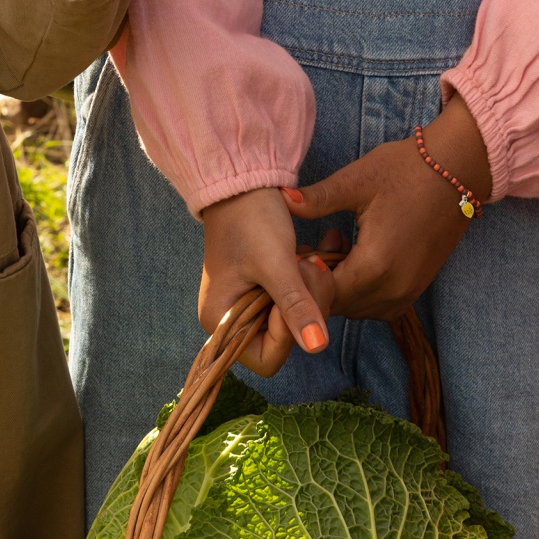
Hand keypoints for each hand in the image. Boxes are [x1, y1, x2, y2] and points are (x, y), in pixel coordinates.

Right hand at [199, 187, 332, 378]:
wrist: (243, 180)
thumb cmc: (250, 219)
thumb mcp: (276, 263)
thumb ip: (296, 306)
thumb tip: (317, 347)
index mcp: (221, 321)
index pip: (268, 357)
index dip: (288, 330)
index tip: (293, 288)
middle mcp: (231, 320)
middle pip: (285, 340)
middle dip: (305, 306)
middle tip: (308, 265)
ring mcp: (249, 304)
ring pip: (296, 320)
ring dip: (311, 291)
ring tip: (309, 257)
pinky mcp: (265, 289)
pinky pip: (296, 300)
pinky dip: (308, 282)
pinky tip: (310, 256)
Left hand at [283, 93, 491, 321]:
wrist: (457, 169)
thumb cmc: (406, 170)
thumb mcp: (356, 181)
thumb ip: (317, 199)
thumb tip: (280, 201)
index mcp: (376, 265)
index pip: (324, 295)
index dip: (304, 277)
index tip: (297, 250)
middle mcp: (394, 288)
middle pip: (339, 306)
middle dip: (320, 282)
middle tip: (316, 243)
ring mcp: (409, 291)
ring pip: (358, 308)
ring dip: (341, 286)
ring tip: (338, 243)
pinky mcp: (417, 287)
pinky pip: (378, 304)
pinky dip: (361, 289)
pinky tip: (358, 253)